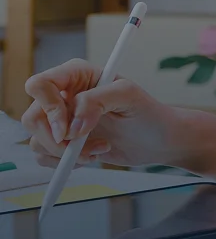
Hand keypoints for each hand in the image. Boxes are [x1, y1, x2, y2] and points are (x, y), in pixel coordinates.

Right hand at [21, 60, 181, 169]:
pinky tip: (94, 155)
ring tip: (100, 148)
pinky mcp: (64, 141)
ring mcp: (62, 120)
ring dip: (66, 153)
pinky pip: (45, 156)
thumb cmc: (149, 113)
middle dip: (56, 139)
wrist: (159, 140)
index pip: (39, 85)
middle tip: (82, 145)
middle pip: (33, 117)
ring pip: (37, 140)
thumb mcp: (129, 96)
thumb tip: (73, 125)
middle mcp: (64, 96)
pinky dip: (66, 162)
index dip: (47, 108)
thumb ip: (97, 101)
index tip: (68, 130)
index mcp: (77, 75)